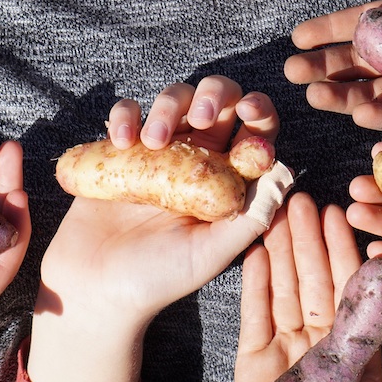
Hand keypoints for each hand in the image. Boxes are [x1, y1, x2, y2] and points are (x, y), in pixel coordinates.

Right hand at [44, 75, 280, 324]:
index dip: (259, 111)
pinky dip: (125, 115)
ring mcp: (158, 152)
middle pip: (218, 101)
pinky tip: (121, 140)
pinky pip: (127, 113)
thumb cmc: (158, 278)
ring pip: (175, 98)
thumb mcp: (211, 253)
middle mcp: (198, 160)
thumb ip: (250, 217)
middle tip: (200, 116)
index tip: (249, 111)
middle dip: (215, 93)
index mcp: (227, 180)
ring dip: (169, 105)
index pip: (254, 132)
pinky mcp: (119, 150)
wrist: (97, 288)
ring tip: (153, 140)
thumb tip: (284, 173)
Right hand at [237, 194, 381, 381]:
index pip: (350, 291)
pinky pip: (254, 314)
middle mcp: (319, 344)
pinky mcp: (252, 362)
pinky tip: (254, 249)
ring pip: (282, 288)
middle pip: (312, 280)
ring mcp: (283, 351)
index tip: (341, 216)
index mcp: (356, 352)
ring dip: (279, 249)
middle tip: (303, 197)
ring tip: (276, 210)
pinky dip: (253, 282)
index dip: (345, 253)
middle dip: (308, 239)